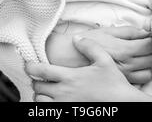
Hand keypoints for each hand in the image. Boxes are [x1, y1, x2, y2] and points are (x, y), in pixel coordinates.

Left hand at [25, 37, 151, 101]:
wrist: (124, 104)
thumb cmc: (114, 83)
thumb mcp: (104, 60)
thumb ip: (89, 46)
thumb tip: (76, 37)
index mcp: (70, 77)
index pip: (41, 71)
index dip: (30, 67)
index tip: (28, 65)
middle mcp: (64, 92)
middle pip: (37, 88)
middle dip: (37, 82)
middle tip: (40, 78)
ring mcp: (66, 106)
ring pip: (40, 102)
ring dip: (40, 96)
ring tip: (46, 92)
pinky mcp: (69, 114)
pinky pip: (49, 112)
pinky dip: (47, 107)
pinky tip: (53, 102)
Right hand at [75, 26, 151, 83]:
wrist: (70, 56)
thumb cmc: (88, 41)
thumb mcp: (108, 31)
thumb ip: (129, 31)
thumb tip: (144, 31)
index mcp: (124, 50)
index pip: (149, 45)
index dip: (149, 39)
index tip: (145, 36)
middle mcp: (127, 65)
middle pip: (151, 59)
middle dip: (149, 51)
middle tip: (141, 45)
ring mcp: (124, 76)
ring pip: (148, 72)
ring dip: (146, 64)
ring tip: (137, 57)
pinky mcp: (120, 82)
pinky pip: (139, 81)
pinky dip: (139, 74)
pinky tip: (131, 66)